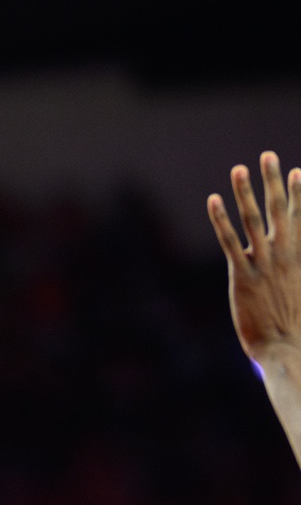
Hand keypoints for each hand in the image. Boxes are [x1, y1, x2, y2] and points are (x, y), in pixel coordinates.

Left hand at [209, 152, 300, 362]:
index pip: (300, 218)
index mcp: (300, 257)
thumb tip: (291, 267)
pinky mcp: (242, 276)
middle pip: (278, 209)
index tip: (298, 171)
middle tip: (268, 155)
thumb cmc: (297, 326)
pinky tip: (212, 201)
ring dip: (245, 192)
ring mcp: (262, 263)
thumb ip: (295, 274)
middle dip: (273, 181)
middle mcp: (284, 254)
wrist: (288, 348)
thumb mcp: (300, 291)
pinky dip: (221, 220)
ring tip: (239, 168)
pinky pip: (229, 241)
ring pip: (252, 219)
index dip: (298, 194)